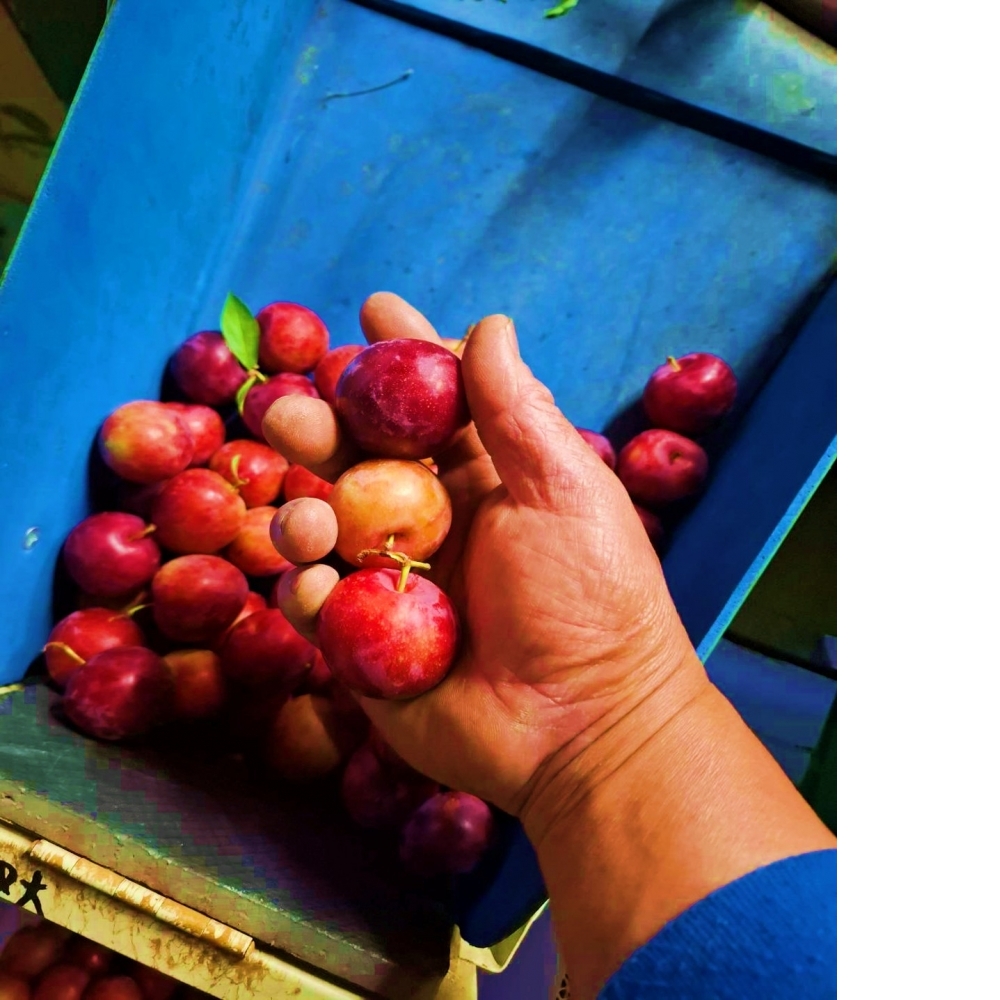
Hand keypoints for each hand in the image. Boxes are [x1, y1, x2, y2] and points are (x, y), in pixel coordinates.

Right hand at [264, 293, 706, 829]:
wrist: (586, 726)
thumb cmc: (592, 600)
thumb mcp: (564, 491)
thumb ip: (517, 411)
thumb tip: (489, 324)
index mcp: (486, 479)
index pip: (434, 404)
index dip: (404, 355)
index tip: (373, 311)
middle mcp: (434, 522)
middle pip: (360, 457)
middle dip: (320, 424)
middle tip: (286, 404)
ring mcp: (395, 583)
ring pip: (324, 526)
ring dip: (302, 509)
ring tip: (308, 515)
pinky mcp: (365, 645)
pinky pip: (316, 605)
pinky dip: (303, 588)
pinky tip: (311, 583)